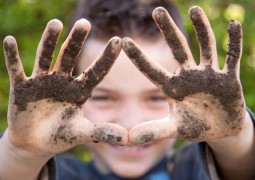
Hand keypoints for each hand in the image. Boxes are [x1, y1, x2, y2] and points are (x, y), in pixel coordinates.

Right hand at [3, 19, 126, 154]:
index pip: (96, 71)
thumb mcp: (82, 133)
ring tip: (56, 23)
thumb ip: (102, 132)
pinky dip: (13, 57)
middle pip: (70, 56)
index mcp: (80, 90)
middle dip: (76, 40)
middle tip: (85, 23)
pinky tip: (9, 41)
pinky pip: (17, 70)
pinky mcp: (23, 87)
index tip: (119, 40)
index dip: (106, 57)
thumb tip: (127, 138)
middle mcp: (63, 81)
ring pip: (46, 57)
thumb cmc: (61, 135)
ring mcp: (42, 81)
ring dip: (49, 41)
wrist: (36, 143)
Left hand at [123, 6, 246, 143]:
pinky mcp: (228, 78)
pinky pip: (231, 58)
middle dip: (168, 31)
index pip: (152, 70)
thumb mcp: (174, 129)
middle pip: (177, 49)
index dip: (138, 58)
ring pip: (205, 47)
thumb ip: (153, 131)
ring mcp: (209, 75)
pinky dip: (233, 43)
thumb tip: (127, 138)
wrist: (220, 129)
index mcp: (173, 88)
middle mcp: (189, 76)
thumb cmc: (195, 126)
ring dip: (201, 28)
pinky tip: (234, 25)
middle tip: (157, 11)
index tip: (123, 41)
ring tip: (194, 9)